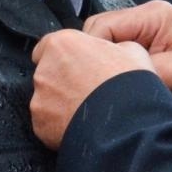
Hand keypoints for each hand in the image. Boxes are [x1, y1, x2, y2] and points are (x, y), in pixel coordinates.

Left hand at [31, 31, 153, 149]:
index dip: (64, 56)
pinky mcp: (41, 125)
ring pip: (47, 99)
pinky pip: (48, 122)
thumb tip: (111, 52)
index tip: (78, 65)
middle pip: (48, 73)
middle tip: (88, 90)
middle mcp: (44, 70)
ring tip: (88, 111)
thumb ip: (109, 47)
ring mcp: (40, 99)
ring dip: (60, 104)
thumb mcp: (131, 49)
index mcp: (62, 44)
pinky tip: (81, 126)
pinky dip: (59, 125)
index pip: (48, 46)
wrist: (127, 124)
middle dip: (63, 80)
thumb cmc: (129, 85)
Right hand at [84, 1, 171, 107]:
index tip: (90, 78)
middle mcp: (144, 16)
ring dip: (104, 62)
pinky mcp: (146, 43)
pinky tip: (117, 82)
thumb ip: (137, 74)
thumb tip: (103, 80)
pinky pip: (118, 49)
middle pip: (98, 31)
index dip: (91, 52)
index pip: (101, 26)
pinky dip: (114, 65)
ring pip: (105, 41)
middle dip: (94, 57)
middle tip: (96, 84)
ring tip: (107, 84)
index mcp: (151, 16)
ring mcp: (145, 28)